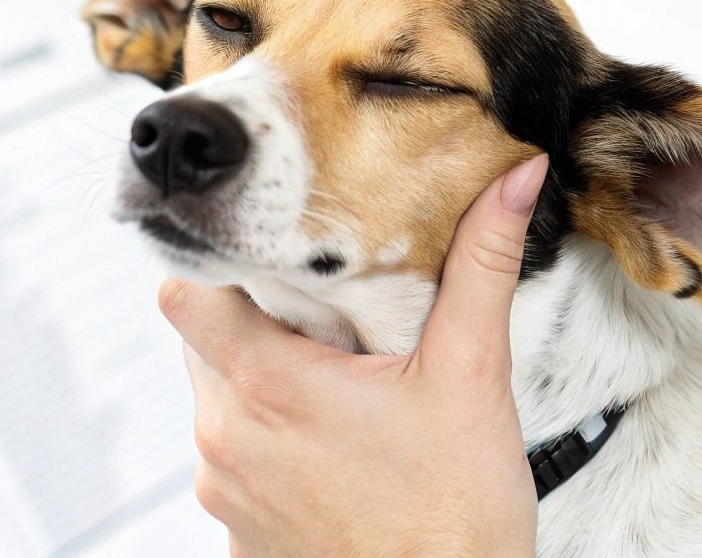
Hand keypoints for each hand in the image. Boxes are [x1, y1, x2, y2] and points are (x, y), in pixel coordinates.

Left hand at [160, 153, 548, 557]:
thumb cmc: (456, 513)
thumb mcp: (473, 372)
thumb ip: (484, 262)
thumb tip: (515, 180)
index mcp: (272, 385)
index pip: (186, 293)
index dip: (218, 261)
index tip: (269, 252)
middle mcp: (228, 438)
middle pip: (203, 340)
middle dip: (257, 316)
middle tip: (330, 312)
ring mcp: (226, 491)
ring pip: (218, 398)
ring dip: (266, 378)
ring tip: (344, 380)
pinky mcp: (239, 533)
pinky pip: (235, 460)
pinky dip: (274, 441)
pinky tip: (340, 446)